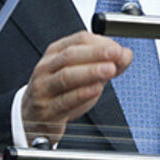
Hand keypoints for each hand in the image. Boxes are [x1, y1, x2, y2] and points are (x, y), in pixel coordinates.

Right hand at [21, 30, 132, 144]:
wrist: (33, 118)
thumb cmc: (59, 92)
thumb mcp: (82, 73)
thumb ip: (105, 63)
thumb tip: (125, 55)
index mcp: (56, 53)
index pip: (78, 40)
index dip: (101, 42)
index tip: (118, 48)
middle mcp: (47, 68)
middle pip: (71, 55)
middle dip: (96, 53)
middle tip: (116, 54)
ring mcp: (44, 88)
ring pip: (66, 76)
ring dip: (90, 72)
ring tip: (110, 70)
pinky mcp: (46, 110)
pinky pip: (64, 100)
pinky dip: (81, 94)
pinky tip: (96, 89)